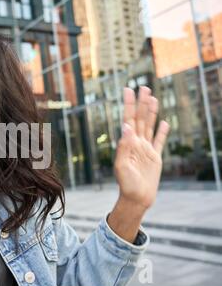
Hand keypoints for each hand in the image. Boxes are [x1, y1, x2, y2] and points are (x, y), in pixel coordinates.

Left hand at [115, 86, 169, 211]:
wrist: (136, 198)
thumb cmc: (126, 184)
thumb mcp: (122, 165)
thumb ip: (124, 146)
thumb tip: (126, 127)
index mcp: (127, 144)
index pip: (128, 120)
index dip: (128, 105)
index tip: (128, 90)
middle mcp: (136, 143)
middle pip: (139, 119)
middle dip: (141, 103)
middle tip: (143, 87)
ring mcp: (146, 150)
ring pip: (149, 126)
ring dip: (150, 112)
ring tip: (152, 98)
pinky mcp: (155, 158)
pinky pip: (159, 141)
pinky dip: (162, 132)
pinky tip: (163, 122)